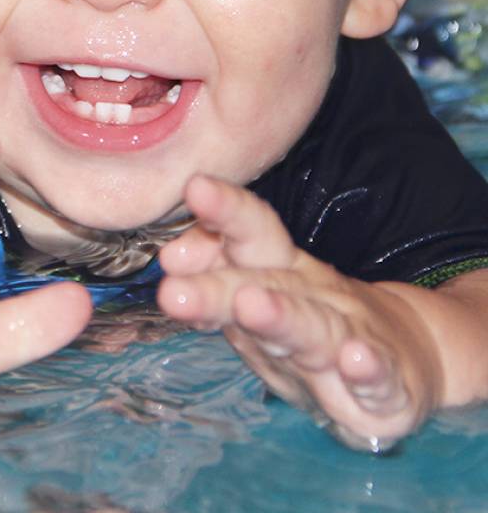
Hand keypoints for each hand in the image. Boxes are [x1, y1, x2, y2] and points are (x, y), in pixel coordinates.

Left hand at [156, 175, 442, 450]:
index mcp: (281, 271)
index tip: (193, 188)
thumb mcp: (261, 294)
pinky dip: (369, 371)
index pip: (253, 232)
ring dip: (282, 316)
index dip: (225, 210)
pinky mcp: (389, 388)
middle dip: (218, 284)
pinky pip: (380, 379)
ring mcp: (353, 338)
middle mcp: (315, 296)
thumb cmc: (311, 320)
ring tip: (250, 305)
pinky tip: (355, 361)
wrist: (407, 356)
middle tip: (172, 285)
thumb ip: (215, 271)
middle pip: (268, 281)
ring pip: (313, 327)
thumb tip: (170, 256)